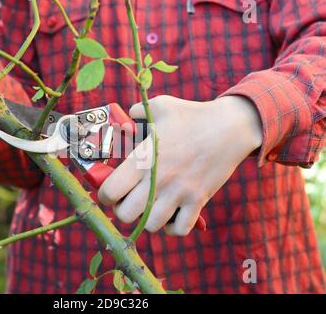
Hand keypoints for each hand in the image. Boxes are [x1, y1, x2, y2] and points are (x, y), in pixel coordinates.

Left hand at [98, 95, 262, 235]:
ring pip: (152, 225)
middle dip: (123, 210)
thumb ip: (136, 113)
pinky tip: (171, 216)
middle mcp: (158, 179)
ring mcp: (179, 192)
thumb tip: (124, 118)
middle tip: (129, 201)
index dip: (106, 196)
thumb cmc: (192, 115)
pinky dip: (173, 228)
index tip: (112, 192)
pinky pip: (180, 229)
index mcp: (143, 158)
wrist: (230, 126)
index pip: (110, 191)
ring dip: (148, 219)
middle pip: (126, 215)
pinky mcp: (198, 200)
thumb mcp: (160, 106)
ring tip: (151, 207)